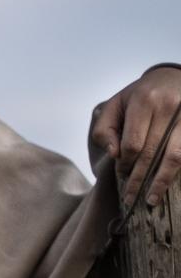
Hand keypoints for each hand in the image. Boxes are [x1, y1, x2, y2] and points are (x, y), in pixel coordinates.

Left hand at [89, 64, 180, 206]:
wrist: (172, 77)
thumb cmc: (140, 95)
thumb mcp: (116, 104)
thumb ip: (105, 128)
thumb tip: (114, 154)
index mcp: (144, 100)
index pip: (133, 143)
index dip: (126, 163)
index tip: (122, 174)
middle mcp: (168, 106)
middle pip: (152, 152)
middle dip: (139, 179)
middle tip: (130, 199)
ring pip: (174, 156)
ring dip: (162, 181)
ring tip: (151, 200)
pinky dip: (176, 171)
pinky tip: (167, 185)